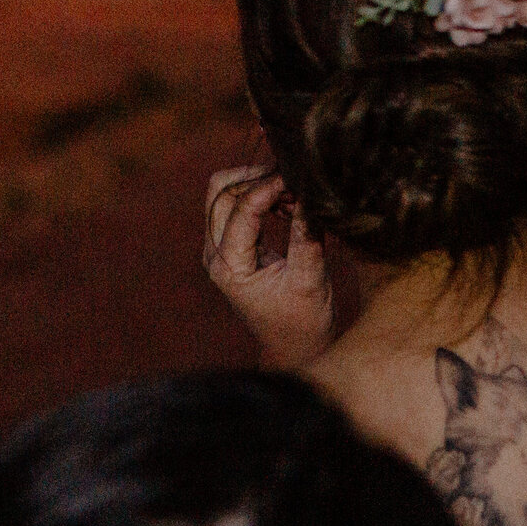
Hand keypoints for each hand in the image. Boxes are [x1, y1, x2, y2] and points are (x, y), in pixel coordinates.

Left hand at [203, 165, 334, 370]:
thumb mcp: (310, 280)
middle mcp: (216, 255)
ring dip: (257, 185)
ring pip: (225, 194)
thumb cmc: (303, 323)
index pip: (242, 210)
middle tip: (293, 182)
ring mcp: (219, 249)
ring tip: (294, 196)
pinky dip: (260, 196)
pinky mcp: (230, 246)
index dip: (270, 187)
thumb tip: (310, 195)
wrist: (293, 347)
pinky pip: (236, 205)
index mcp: (230, 268)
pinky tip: (287, 206)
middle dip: (256, 178)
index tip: (298, 177)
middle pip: (220, 192)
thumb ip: (307, 236)